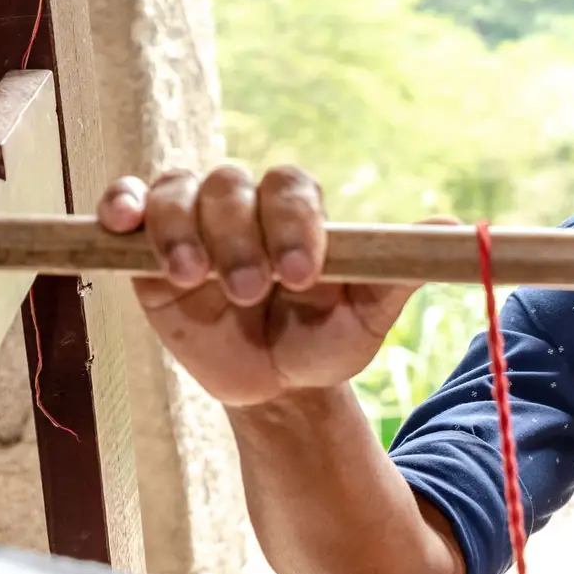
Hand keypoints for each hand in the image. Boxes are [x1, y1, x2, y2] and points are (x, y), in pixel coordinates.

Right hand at [96, 166, 446, 408]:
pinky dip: (120, 205)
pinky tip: (123, 224)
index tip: (304, 275)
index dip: (294, 224)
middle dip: (239, 238)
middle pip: (230, 186)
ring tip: (196, 279)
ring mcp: (193, 222)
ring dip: (181, 231)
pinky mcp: (146, 248)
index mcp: (300, 211)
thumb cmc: (325, 341)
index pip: (291, 188)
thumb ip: (398, 273)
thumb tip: (453, 227)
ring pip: (176, 192)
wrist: (277, 386)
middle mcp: (245, 206)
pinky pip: (127, 206)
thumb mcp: (365, 317)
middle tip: (253, 292)